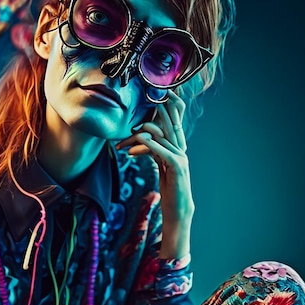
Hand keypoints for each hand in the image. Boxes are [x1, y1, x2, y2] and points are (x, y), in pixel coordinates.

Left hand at [116, 90, 193, 257]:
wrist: (178, 211)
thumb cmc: (169, 190)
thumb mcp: (161, 166)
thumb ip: (154, 151)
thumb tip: (141, 139)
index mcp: (178, 148)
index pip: (175, 122)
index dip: (170, 106)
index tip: (160, 94)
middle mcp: (181, 149)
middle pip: (171, 123)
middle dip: (160, 108)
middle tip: (146, 99)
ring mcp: (181, 158)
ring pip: (160, 136)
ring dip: (138, 135)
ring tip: (123, 143)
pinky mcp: (177, 167)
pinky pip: (161, 151)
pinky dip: (147, 145)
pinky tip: (134, 146)